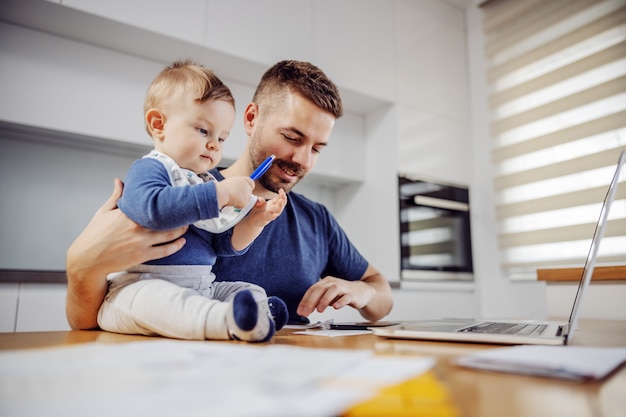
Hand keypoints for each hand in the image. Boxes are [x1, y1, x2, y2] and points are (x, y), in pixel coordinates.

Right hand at [67, 178, 187, 274]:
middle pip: (167, 219)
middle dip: (179, 215)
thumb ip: (116, 196)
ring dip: (182, 229)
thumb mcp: (104, 212)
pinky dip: (176, 245)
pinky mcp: (143, 255)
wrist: (87, 259)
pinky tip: (182, 241)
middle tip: (186, 211)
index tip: (175, 195)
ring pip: (170, 234)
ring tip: (187, 224)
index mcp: (128, 213)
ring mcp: (141, 242)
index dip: (167, 200)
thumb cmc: (95, 234)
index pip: (153, 203)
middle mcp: (137, 226)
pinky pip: (165, 250)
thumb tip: (119, 180)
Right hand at [215, 176, 254, 208]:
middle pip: (249, 192)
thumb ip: (238, 185)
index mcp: (243, 179)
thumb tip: (239, 189)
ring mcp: (247, 193)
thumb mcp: (231, 182)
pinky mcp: (245, 201)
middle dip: (244, 196)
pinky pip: (243, 205)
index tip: (246, 190)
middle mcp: (246, 185)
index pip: (251, 183)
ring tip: (232, 198)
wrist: (220, 192)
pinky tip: (232, 202)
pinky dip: (238, 205)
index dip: (249, 187)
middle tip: (236, 197)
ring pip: (246, 200)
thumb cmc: (222, 188)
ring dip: (240, 201)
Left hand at [246, 189, 286, 227]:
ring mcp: (271, 214)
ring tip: (281, 200)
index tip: (281, 190)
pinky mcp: (266, 219)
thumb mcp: (259, 203)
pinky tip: (275, 214)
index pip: (281, 199)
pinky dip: (273, 216)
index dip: (282, 194)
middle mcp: (274, 209)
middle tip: (282, 193)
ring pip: (278, 210)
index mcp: (273, 204)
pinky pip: (271, 217)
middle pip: (282, 204)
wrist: (253, 221)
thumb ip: (260, 200)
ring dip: (280, 206)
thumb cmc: (258, 211)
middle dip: (283, 198)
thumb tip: (262, 200)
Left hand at [296, 276, 375, 317]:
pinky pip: (346, 297)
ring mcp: (344, 288)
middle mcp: (333, 283)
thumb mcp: (328, 296)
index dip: (305, 300)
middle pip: (320, 289)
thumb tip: (304, 310)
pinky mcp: (353, 294)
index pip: (312, 289)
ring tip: (319, 310)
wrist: (363, 292)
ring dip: (324, 300)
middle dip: (311, 301)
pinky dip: (341, 301)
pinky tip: (336, 307)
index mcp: (325, 282)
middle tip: (305, 313)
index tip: (300, 311)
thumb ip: (317, 301)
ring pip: (332, 290)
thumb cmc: (342, 294)